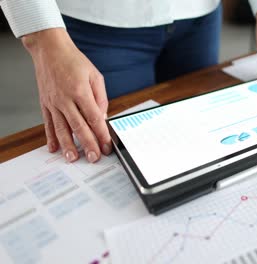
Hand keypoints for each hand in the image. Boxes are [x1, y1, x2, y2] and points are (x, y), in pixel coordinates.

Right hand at [22, 28, 111, 162]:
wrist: (50, 50)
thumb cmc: (74, 61)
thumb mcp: (95, 76)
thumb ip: (101, 98)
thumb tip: (103, 117)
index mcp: (80, 91)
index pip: (93, 118)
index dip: (101, 134)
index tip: (107, 145)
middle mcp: (65, 99)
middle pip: (78, 126)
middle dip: (87, 144)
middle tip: (94, 158)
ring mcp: (53, 102)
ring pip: (62, 128)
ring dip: (68, 145)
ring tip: (73, 158)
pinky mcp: (45, 104)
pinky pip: (48, 123)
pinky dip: (51, 137)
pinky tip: (54, 148)